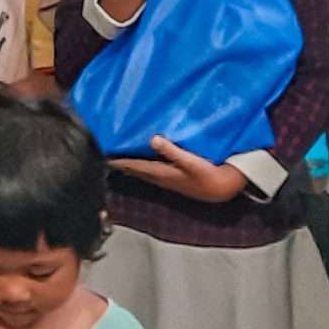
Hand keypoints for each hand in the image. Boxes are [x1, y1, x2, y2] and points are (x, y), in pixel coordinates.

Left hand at [108, 136, 249, 204]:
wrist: (221, 189)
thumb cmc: (207, 174)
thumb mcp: (190, 160)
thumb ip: (171, 150)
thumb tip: (153, 139)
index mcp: (162, 173)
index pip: (136, 166)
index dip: (121, 161)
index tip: (107, 156)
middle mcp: (161, 178)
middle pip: (136, 170)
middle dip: (123, 163)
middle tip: (110, 156)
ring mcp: (167, 180)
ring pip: (144, 172)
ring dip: (133, 165)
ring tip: (122, 159)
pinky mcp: (174, 179)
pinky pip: (153, 172)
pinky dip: (144, 166)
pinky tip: (145, 162)